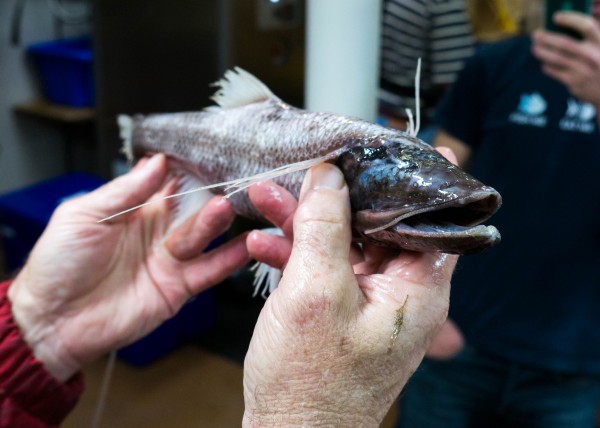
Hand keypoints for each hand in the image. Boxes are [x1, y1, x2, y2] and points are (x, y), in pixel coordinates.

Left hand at [8, 154, 249, 380]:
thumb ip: (124, 192)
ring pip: (202, 236)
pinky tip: (248, 245)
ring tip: (227, 207)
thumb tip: (157, 162)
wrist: (51, 321)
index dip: (187, 169)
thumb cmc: (57, 263)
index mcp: (135, 210)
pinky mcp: (178, 289)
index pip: (169, 183)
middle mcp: (158, 233)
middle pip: (192, 208)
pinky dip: (230, 259)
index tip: (208, 154)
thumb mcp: (83, 216)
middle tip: (226, 181)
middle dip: (208, 193)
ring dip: (217, 222)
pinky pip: (210, 271)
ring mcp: (170, 261)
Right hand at [242, 164, 456, 425]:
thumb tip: (329, 177)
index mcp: (416, 290)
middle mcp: (399, 294)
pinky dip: (295, 253)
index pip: (431, 219)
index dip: (415, 179)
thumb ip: (325, 227)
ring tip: (267, 195)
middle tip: (310, 166)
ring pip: (344, 244)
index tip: (402, 144)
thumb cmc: (310, 385)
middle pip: (378, 225)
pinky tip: (264, 242)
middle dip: (337, 196)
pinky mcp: (339, 312)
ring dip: (305, 221)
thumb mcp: (315, 292)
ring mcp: (367, 303)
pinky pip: (323, 269)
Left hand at [532, 12, 599, 119]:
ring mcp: (582, 70)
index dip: (570, 19)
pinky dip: (547, 66)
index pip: (586, 26)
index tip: (556, 17)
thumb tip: (573, 19)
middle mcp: (593, 56)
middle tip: (535, 34)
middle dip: (547, 38)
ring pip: (556, 58)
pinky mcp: (574, 83)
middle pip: (565, 43)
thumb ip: (593, 33)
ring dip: (542, 52)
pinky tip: (544, 63)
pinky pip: (554, 72)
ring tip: (534, 48)